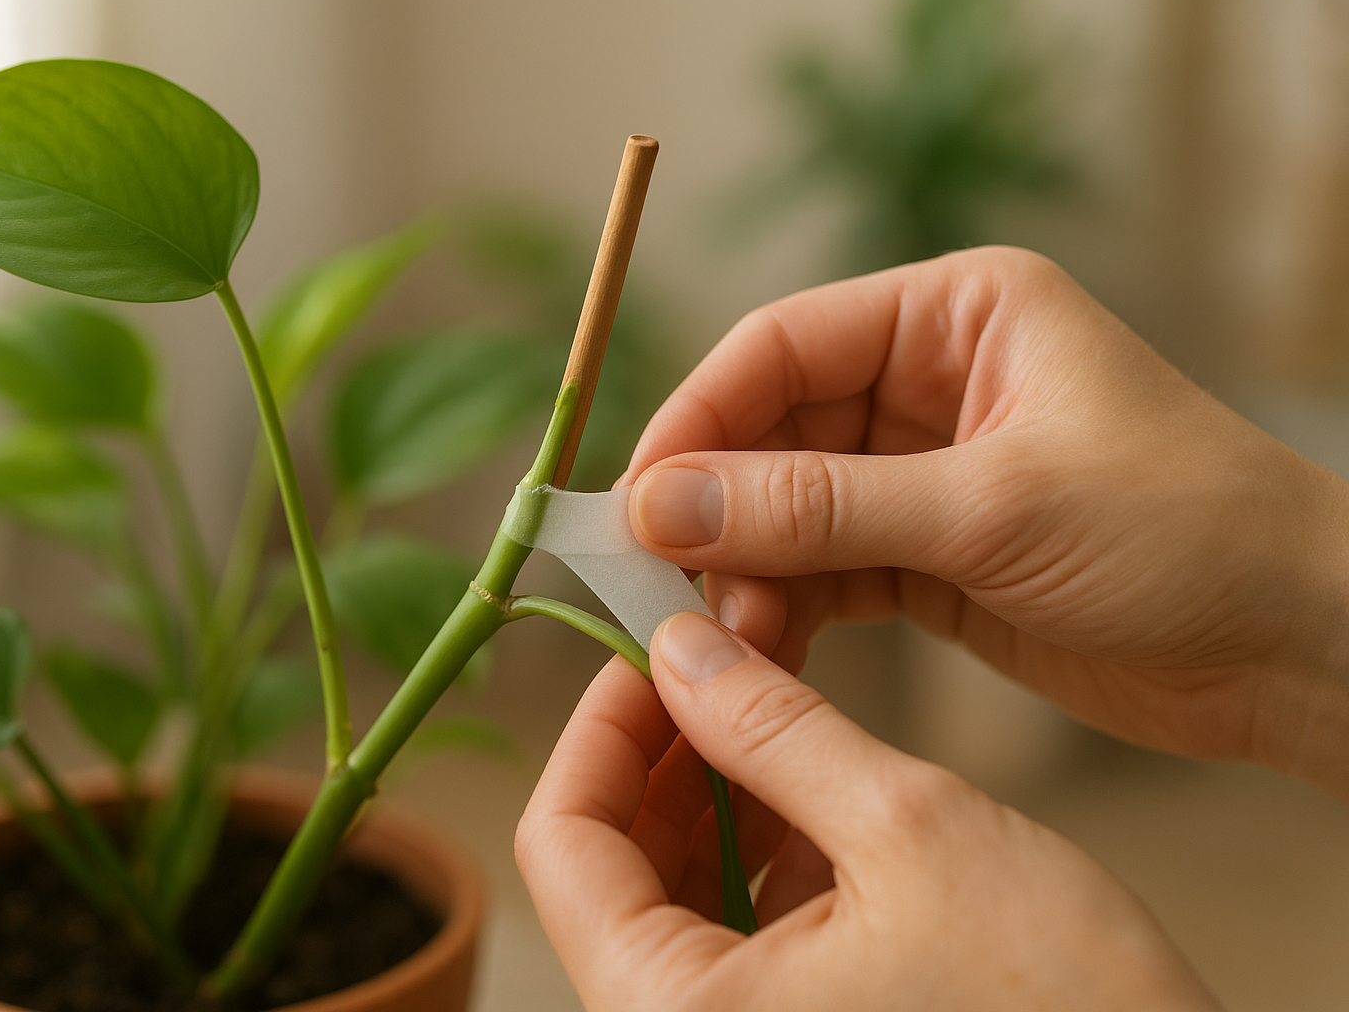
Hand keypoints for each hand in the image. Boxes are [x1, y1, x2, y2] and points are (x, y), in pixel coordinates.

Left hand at [517, 614, 1221, 1010]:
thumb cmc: (1064, 1009)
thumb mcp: (912, 831)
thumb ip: (777, 730)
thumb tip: (684, 650)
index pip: (561, 845)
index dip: (600, 727)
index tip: (651, 649)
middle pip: (612, 866)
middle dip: (667, 747)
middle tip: (721, 655)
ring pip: (676, 891)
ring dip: (718, 787)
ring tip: (771, 696)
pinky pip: (739, 931)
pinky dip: (765, 847)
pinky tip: (813, 779)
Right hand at [623, 247, 1348, 798]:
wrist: (1295, 647)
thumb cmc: (1183, 534)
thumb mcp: (992, 508)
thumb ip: (819, 507)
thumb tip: (661, 502)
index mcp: (957, 315)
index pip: (782, 344)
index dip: (698, 416)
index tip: (633, 496)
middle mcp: (931, 381)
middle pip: (772, 428)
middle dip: (713, 504)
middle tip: (655, 578)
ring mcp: (927, 474)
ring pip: (789, 508)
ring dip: (744, 566)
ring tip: (717, 631)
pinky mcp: (931, 557)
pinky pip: (827, 571)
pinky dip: (787, 607)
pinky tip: (759, 646)